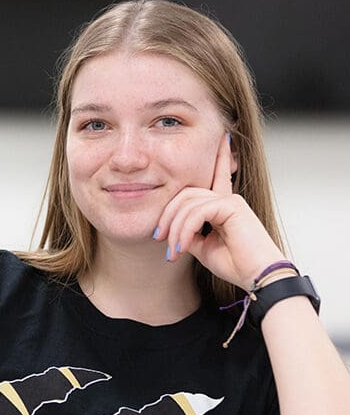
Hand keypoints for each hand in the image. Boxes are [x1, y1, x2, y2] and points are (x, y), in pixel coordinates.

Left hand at [153, 132, 285, 288]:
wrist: (257, 277)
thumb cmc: (235, 265)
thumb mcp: (202, 247)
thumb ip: (189, 231)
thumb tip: (173, 227)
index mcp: (222, 206)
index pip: (215, 175)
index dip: (219, 156)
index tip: (222, 137)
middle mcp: (227, 198)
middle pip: (185, 194)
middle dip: (168, 215)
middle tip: (158, 238)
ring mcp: (230, 200)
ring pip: (188, 203)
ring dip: (175, 229)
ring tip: (173, 251)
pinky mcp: (232, 206)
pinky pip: (198, 211)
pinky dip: (185, 230)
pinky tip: (183, 247)